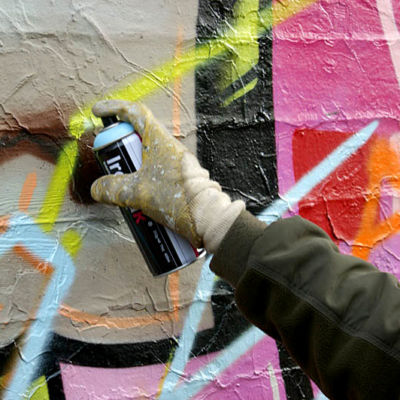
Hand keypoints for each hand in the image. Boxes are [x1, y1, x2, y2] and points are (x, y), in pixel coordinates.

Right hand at [91, 100, 244, 252]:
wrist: (207, 217)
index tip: (98, 112)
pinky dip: (142, 182)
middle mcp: (169, 147)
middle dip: (120, 148)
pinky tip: (137, 201)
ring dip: (130, 169)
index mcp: (159, 140)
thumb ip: (113, 189)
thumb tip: (97, 188)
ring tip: (122, 190)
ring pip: (145, 158)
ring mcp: (175, 163)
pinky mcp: (179, 179)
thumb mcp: (138, 193)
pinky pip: (155, 174)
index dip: (114, 108)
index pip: (135, 113)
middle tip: (110, 164)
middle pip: (138, 138)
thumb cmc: (177, 199)